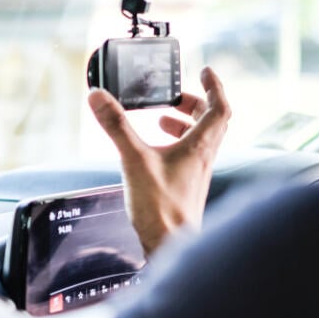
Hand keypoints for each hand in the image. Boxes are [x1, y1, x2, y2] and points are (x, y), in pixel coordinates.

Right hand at [89, 67, 230, 254]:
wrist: (171, 246)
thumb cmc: (161, 209)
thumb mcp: (133, 160)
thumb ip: (116, 126)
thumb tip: (99, 97)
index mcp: (200, 146)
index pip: (219, 107)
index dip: (214, 86)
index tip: (204, 71)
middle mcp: (203, 158)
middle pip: (211, 121)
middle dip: (195, 103)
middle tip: (175, 96)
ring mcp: (196, 173)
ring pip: (200, 139)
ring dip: (184, 124)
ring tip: (161, 119)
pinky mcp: (187, 186)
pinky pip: (188, 155)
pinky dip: (176, 144)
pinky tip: (154, 151)